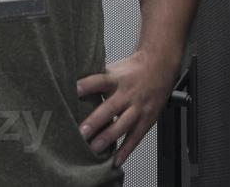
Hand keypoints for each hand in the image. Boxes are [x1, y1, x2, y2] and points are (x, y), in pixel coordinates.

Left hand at [76, 48, 178, 166]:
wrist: (159, 68)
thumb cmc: (131, 71)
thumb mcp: (114, 69)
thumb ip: (96, 79)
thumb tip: (70, 86)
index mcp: (116, 79)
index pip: (100, 81)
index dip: (87, 86)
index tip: (73, 91)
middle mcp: (127, 94)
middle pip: (110, 108)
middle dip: (95, 122)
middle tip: (81, 133)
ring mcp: (138, 108)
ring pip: (122, 125)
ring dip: (107, 138)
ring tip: (93, 149)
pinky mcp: (146, 120)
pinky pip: (135, 138)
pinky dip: (126, 151)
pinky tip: (116, 161)